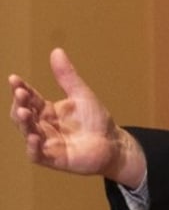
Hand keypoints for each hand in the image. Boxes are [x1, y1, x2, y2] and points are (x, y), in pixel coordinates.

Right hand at [8, 48, 145, 186]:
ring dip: (24, 123)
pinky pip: (37, 154)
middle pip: (23, 115)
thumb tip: (56, 50)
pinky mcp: (53, 159)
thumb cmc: (95, 119)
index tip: (14, 79)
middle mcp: (43, 126)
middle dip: (19, 104)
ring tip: (24, 112)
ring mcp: (46, 143)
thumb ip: (67, 76)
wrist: (112, 142)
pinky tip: (34, 137)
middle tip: (20, 93)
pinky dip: (33, 147)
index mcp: (47, 111)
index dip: (20, 89)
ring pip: (27, 132)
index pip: (29, 98)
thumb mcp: (81, 94)